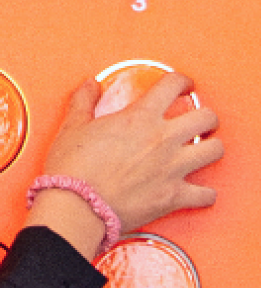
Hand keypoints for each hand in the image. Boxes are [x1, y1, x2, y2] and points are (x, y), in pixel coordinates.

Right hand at [29, 74, 220, 253]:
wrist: (77, 206)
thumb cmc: (73, 169)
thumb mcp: (72, 127)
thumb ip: (84, 101)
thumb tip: (90, 85)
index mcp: (140, 117)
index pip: (173, 85)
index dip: (181, 81)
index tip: (182, 85)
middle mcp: (163, 139)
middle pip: (206, 117)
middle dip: (205, 116)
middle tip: (197, 119)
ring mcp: (172, 168)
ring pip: (215, 150)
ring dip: (211, 148)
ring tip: (202, 149)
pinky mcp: (174, 196)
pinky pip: (206, 195)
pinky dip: (204, 193)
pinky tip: (197, 190)